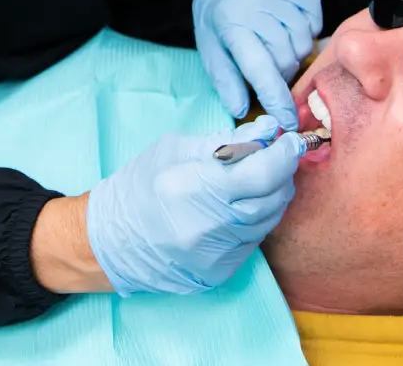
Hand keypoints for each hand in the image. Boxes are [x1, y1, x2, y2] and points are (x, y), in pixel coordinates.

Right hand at [85, 116, 303, 294]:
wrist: (112, 239)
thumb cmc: (139, 186)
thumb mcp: (175, 150)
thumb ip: (225, 141)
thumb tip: (266, 131)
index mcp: (194, 188)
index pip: (261, 172)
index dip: (284, 153)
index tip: (290, 139)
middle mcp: (210, 226)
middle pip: (272, 197)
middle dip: (283, 171)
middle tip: (279, 154)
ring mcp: (217, 254)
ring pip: (269, 220)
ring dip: (273, 195)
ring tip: (261, 177)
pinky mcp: (221, 271)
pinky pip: (255, 240)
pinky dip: (258, 218)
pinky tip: (244, 204)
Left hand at [193, 0, 321, 128]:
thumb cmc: (219, 11)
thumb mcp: (210, 45)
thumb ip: (225, 79)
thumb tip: (240, 109)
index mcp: (232, 24)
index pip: (259, 68)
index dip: (275, 98)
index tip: (287, 121)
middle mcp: (259, 6)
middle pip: (286, 59)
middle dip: (280, 70)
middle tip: (268, 61)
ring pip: (304, 44)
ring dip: (293, 51)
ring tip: (276, 40)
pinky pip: (316, 23)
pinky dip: (306, 30)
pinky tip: (288, 23)